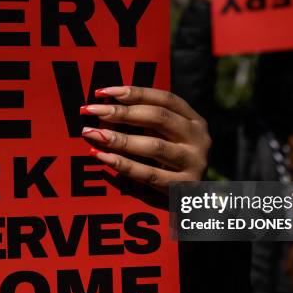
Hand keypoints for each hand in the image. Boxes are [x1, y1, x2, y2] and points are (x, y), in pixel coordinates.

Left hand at [80, 86, 210, 192]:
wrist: (195, 200)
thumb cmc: (172, 163)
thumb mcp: (168, 138)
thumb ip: (147, 122)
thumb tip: (106, 107)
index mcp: (194, 120)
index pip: (164, 98)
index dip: (134, 92)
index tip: (104, 92)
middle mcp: (198, 139)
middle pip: (159, 118)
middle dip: (122, 113)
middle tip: (93, 111)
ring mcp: (194, 163)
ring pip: (154, 146)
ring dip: (120, 139)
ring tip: (93, 134)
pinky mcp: (184, 187)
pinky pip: (149, 174)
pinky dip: (123, 165)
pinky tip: (103, 157)